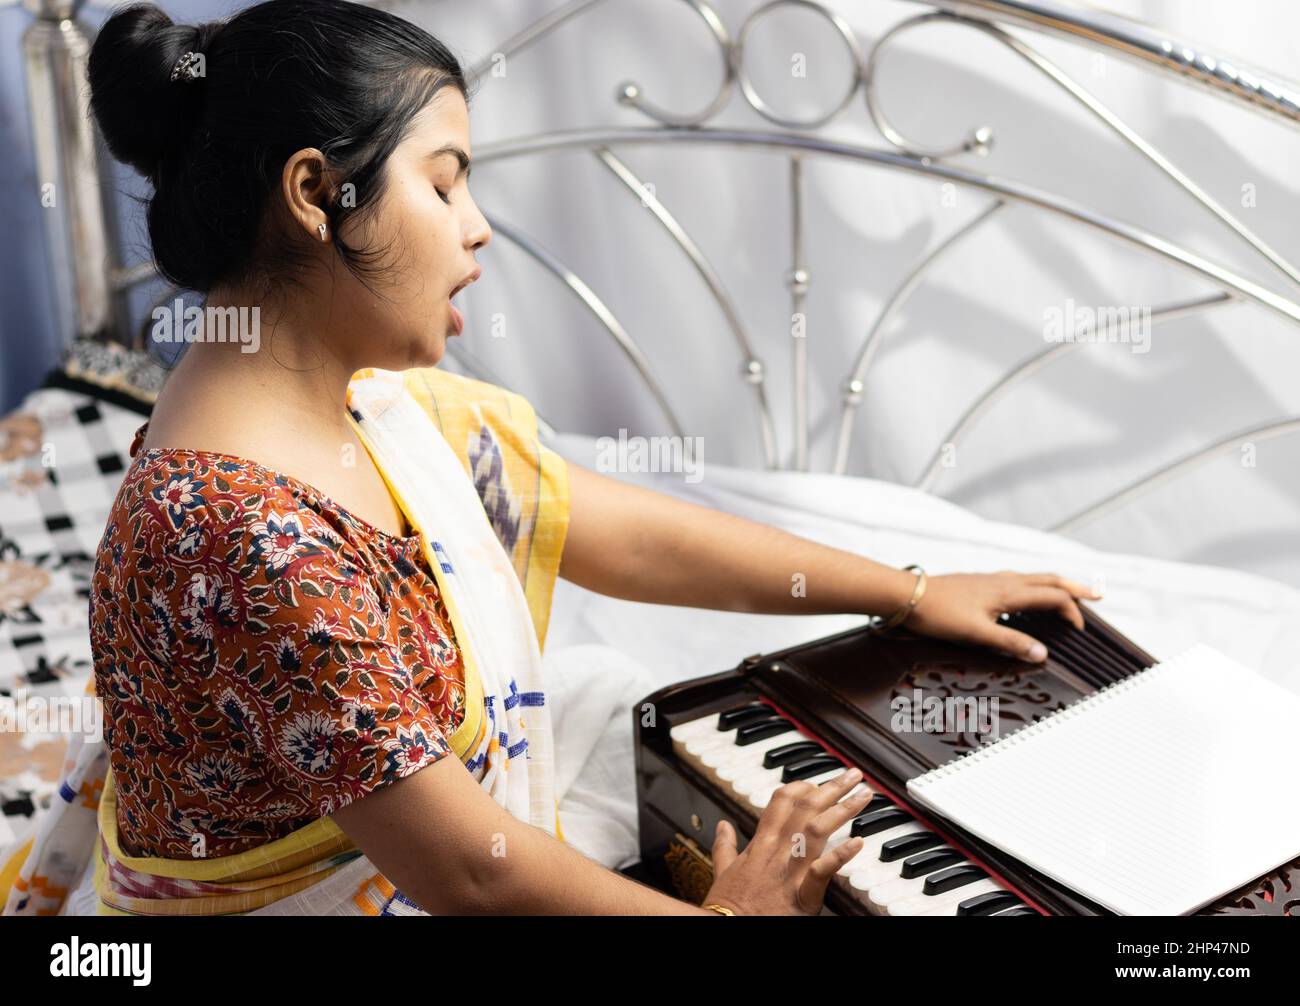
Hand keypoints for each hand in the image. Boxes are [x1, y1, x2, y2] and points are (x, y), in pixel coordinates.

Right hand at [701, 768, 871, 914]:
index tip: (817, 782)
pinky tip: (858, 842)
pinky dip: (841, 855)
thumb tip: (721, 826)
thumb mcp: (723, 870)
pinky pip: (823, 871)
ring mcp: (790, 871)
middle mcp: (777, 851)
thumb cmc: (726, 906)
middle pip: (806, 807)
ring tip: (864, 796)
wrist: (727, 929)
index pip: (782, 801)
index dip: (802, 786)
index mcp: (760, 844)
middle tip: (853, 775)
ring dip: (844, 809)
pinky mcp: (802, 895)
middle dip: (832, 787)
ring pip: (818, 829)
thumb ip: (724, 845)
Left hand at [906, 571, 1100, 662]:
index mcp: (1008, 592)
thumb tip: (1043, 653)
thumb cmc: (938, 614)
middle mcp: (1002, 581)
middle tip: (1096, 594)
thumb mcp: (977, 634)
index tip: (1081, 628)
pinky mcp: (977, 582)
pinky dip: (1031, 585)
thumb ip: (1011, 643)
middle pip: (1046, 579)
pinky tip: (1022, 595)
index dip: (1071, 610)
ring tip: (1066, 593)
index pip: (1051, 596)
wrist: (906, 595)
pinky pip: (1015, 580)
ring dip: (1052, 585)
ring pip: (1030, 577)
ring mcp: (989, 579)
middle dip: (1073, 587)